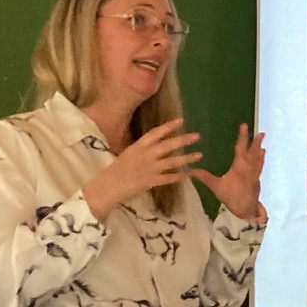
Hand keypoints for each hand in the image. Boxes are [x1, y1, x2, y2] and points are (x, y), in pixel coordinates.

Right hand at [83, 119, 200, 219]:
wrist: (108, 186)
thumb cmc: (115, 170)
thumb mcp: (128, 153)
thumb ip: (141, 149)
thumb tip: (152, 144)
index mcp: (138, 146)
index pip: (156, 133)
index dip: (169, 126)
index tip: (181, 121)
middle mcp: (146, 155)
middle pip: (168, 145)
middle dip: (183, 140)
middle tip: (197, 136)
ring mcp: (150, 168)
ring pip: (172, 161)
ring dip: (187, 158)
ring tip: (199, 155)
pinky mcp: (151, 181)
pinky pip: (169, 178)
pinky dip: (180, 176)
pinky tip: (189, 174)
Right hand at [194, 124, 266, 220]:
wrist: (246, 210)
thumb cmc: (231, 196)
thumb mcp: (216, 186)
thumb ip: (204, 177)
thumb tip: (189, 169)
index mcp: (240, 165)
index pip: (241, 146)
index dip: (243, 135)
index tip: (244, 125)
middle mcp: (250, 166)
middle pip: (254, 151)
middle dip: (257, 141)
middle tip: (262, 133)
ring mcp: (255, 173)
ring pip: (259, 159)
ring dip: (260, 150)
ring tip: (263, 144)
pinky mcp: (257, 180)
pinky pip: (260, 166)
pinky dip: (261, 160)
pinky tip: (261, 159)